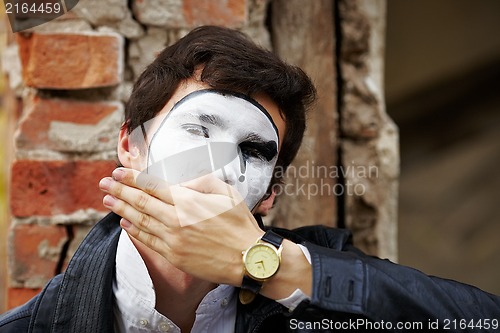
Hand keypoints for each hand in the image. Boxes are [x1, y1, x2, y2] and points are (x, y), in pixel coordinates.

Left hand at [99, 167, 263, 286]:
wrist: (247, 258)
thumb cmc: (239, 223)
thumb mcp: (226, 192)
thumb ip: (201, 181)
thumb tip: (180, 182)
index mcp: (188, 200)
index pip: (152, 185)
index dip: (132, 177)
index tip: (118, 172)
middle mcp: (176, 219)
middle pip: (140, 201)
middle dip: (119, 190)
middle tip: (104, 182)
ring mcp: (172, 239)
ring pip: (140, 220)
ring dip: (121, 208)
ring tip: (108, 199)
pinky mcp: (173, 255)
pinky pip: (147, 240)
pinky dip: (133, 231)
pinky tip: (124, 223)